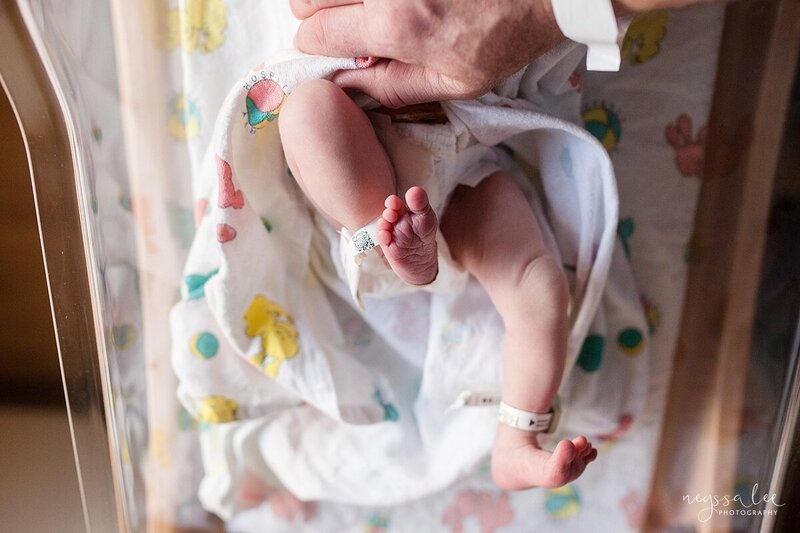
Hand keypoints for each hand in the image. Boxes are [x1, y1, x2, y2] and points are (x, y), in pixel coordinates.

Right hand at [291, 0, 563, 106]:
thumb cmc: (503, 36)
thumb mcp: (454, 83)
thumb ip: (394, 87)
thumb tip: (349, 88)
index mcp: (395, 27)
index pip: (317, 34)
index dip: (315, 45)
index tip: (329, 48)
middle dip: (314, 14)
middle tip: (340, 25)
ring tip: (360, 11)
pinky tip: (382, 3)